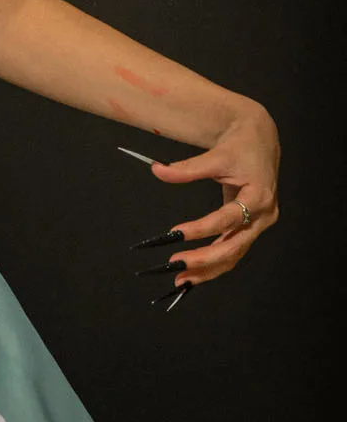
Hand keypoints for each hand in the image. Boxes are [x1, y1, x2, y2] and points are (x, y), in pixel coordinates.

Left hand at [148, 103, 280, 289]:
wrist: (260, 141)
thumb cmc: (241, 147)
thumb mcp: (216, 155)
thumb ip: (187, 168)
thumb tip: (158, 171)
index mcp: (259, 196)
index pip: (227, 218)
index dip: (201, 228)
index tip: (176, 233)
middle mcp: (263, 215)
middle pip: (235, 246)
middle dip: (205, 259)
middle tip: (176, 266)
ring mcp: (259, 224)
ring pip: (234, 254)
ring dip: (208, 268)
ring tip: (181, 279)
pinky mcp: (251, 227)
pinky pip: (233, 249)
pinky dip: (214, 261)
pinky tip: (194, 271)